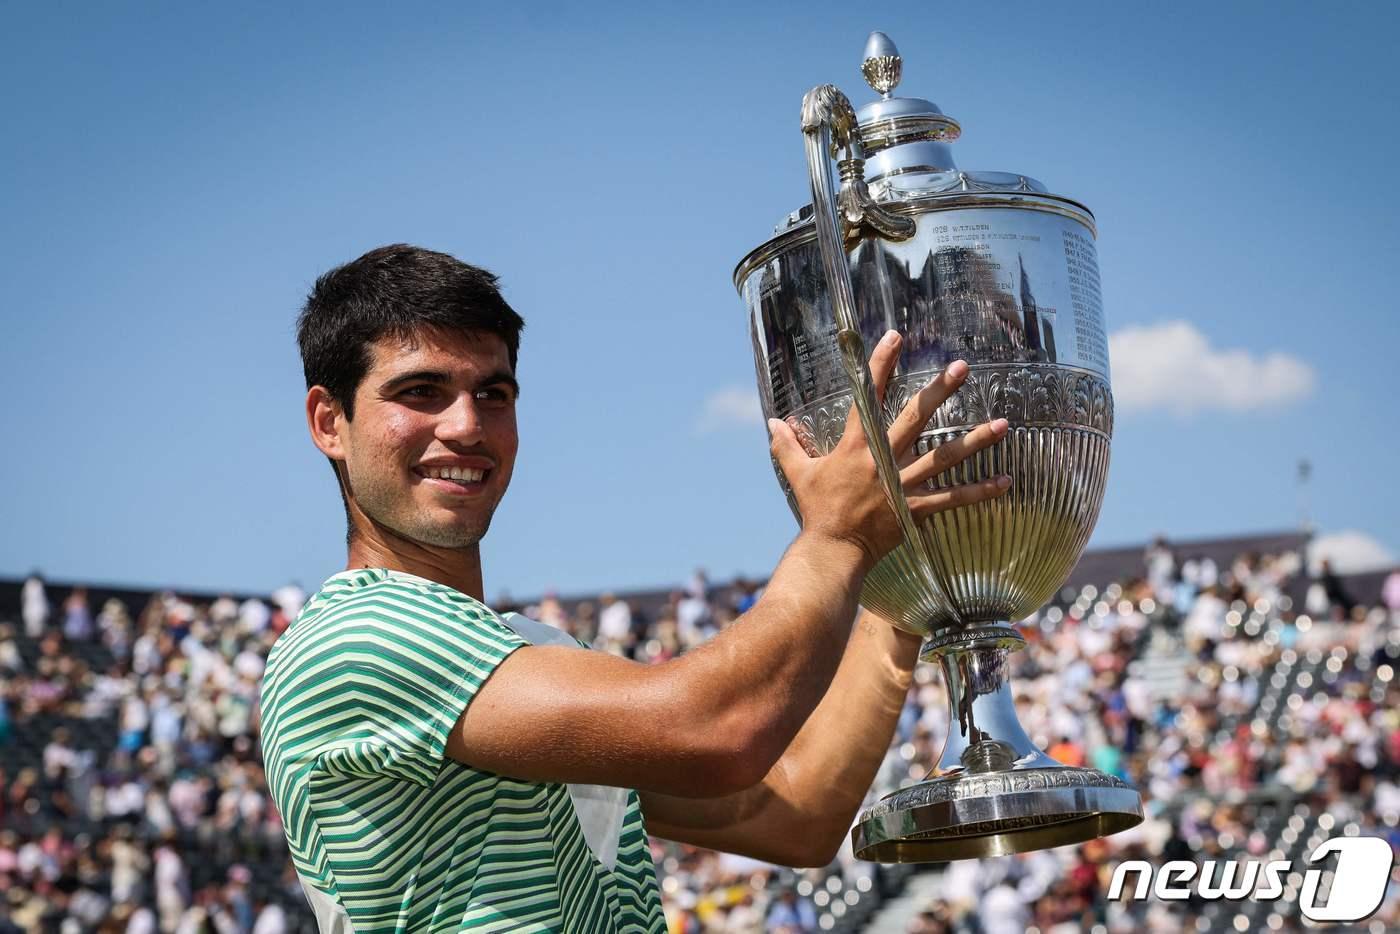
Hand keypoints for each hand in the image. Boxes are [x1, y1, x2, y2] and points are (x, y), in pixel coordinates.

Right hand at [768, 330, 1009, 565]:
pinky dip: (980, 491)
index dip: (880, 365)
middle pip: (915, 418)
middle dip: (938, 391)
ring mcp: (902, 485)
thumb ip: (787, 446)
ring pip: (944, 458)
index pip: (868, 397)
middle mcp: (882, 460)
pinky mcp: (916, 510)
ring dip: (975, 441)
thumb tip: (771, 422)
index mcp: (855, 447)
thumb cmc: (816, 510)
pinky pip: (953, 499)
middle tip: (962, 368)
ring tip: (1003, 424)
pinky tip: (1007, 480)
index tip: (894, 338)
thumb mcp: (799, 474)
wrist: (832, 550)